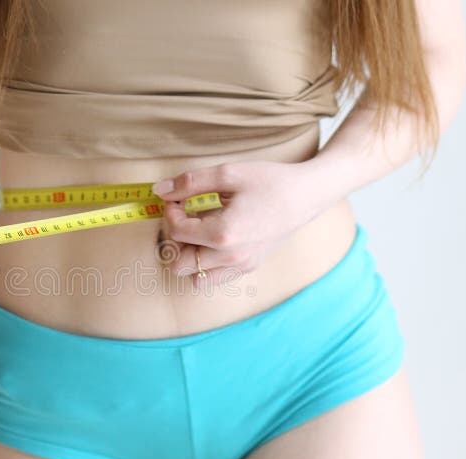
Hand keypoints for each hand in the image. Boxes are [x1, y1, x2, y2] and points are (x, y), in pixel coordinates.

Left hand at [152, 160, 322, 284]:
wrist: (307, 195)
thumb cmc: (270, 181)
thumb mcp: (228, 173)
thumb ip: (189, 182)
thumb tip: (159, 190)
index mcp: (222, 234)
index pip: (176, 232)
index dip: (170, 212)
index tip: (178, 199)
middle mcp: (230, 257)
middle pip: (180, 264)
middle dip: (175, 240)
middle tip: (186, 218)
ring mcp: (240, 266)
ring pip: (196, 279)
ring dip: (189, 257)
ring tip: (199, 233)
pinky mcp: (248, 267)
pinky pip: (215, 278)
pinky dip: (207, 264)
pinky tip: (215, 240)